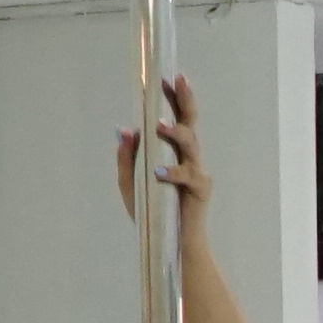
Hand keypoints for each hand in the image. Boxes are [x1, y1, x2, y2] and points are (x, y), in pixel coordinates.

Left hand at [117, 75, 206, 231]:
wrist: (170, 245)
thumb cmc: (152, 213)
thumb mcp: (131, 183)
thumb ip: (127, 158)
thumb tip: (123, 129)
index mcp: (172, 151)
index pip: (174, 117)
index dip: (170, 97)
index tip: (163, 77)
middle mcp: (187, 156)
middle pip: (190, 120)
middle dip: (184, 99)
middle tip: (176, 80)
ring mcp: (196, 171)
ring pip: (190, 142)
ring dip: (175, 131)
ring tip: (159, 125)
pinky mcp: (199, 189)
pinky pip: (188, 175)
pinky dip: (172, 172)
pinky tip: (158, 172)